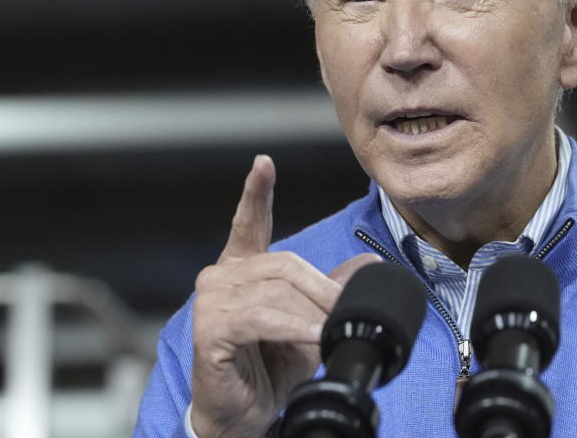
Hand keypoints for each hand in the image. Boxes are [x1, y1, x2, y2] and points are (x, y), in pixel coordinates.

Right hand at [190, 155, 380, 437]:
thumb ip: (330, 291)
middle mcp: (222, 276)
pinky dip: (295, 328)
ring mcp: (212, 301)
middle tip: (344, 314)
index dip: (256, 192)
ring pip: (276, 292)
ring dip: (312, 315)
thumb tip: (366, 267)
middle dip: (322, 291)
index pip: (249, 222)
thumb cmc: (271, 365)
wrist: (245, 413)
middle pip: (285, 264)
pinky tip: (314, 337)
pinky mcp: (211, 328)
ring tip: (329, 333)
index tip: (264, 162)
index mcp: (243, 268)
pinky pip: (263, 317)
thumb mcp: (309, 322)